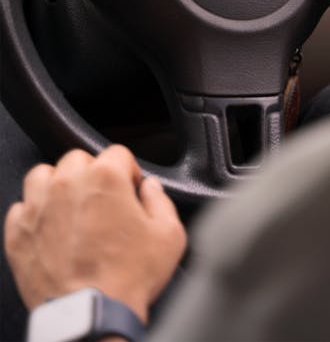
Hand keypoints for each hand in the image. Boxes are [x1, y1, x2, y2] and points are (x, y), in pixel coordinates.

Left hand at [4, 145, 186, 322]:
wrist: (91, 317)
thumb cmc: (128, 278)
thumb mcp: (168, 236)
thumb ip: (161, 200)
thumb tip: (151, 188)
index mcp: (106, 177)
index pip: (118, 153)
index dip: (129, 172)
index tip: (130, 192)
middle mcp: (68, 183)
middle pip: (79, 159)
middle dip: (93, 175)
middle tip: (103, 203)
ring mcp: (39, 206)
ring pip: (44, 175)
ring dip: (57, 185)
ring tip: (71, 208)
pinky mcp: (19, 233)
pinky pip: (20, 208)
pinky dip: (34, 214)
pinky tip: (50, 229)